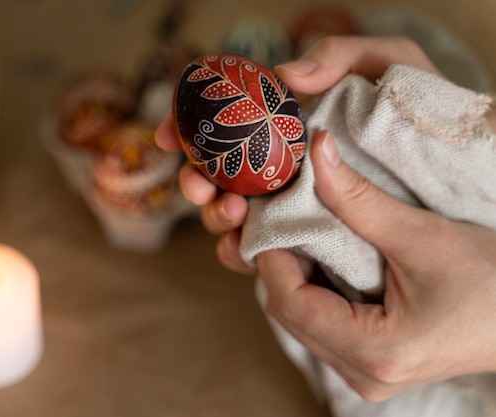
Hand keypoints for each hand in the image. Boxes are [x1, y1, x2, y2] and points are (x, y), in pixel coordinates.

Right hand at [155, 36, 437, 273]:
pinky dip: (238, 250)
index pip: (217, 118)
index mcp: (280, 119)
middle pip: (212, 171)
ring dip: (215, 217)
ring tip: (234, 213)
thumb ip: (338, 54)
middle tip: (203, 187)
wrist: (449, 162)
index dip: (182, 124)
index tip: (164, 134)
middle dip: (194, 182)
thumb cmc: (417, 107)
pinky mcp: (299, 235)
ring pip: (227, 213)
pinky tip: (243, 248)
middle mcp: (272, 160)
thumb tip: (285, 74)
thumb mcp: (385, 63)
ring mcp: (283, 200)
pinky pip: (255, 248)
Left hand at [257, 130, 495, 401]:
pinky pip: (320, 327)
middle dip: (280, 263)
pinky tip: (324, 260)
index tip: (270, 214)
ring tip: (305, 234)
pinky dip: (313, 290)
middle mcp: (363, 375)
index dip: (271, 255)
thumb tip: (315, 152)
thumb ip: (358, 197)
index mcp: (375, 352)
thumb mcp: (421, 235)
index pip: (289, 302)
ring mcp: (366, 375)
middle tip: (284, 217)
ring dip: (295, 275)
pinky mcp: (371, 365)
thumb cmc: (492, 280)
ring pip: (300, 321)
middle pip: (289, 313)